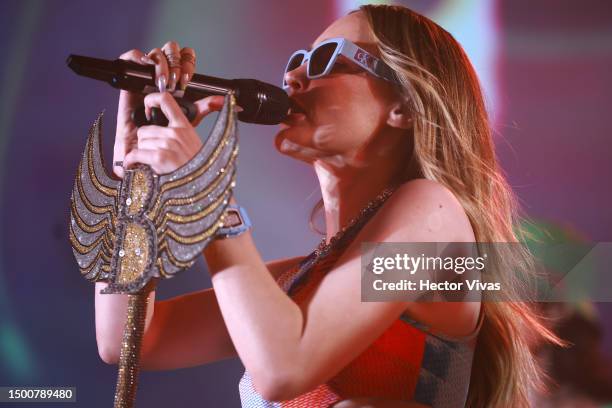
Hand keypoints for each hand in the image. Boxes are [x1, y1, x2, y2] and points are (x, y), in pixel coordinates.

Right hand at [112, 41, 197, 177]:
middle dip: (175, 63)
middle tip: (175, 82)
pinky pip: (131, 57)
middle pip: (171, 50)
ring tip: (163, 82)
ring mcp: (147, 75)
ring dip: (161, 64)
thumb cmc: (165, 131)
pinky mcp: (130, 79)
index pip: (186, 57)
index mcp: (177, 79)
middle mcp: (163, 75)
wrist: (146, 145)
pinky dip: (138, 56)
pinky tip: (146, 65)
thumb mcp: (191, 116)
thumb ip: (207, 106)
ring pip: (155, 53)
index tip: (187, 80)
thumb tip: (233, 103)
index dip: (188, 63)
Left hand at [122, 91, 225, 173]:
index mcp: (184, 126)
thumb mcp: (193, 143)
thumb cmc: (197, 168)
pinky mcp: (160, 157)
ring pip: (140, 142)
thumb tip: (161, 131)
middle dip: (144, 142)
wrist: (204, 185)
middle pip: (145, 129)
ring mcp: (167, 144)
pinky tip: (133, 165)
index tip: (148, 107)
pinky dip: (131, 161)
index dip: (152, 99)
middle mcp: (176, 132)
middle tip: (151, 152)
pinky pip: (136, 154)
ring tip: (149, 162)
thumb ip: (179, 133)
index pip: (166, 100)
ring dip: (141, 153)